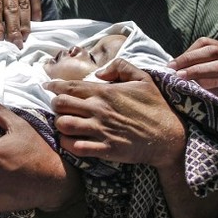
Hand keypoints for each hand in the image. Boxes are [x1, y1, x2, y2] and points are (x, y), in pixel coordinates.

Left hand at [48, 59, 185, 169]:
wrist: (169, 136)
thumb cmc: (155, 107)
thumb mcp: (143, 78)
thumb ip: (120, 67)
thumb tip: (99, 74)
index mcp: (106, 92)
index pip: (70, 87)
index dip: (54, 86)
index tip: (48, 86)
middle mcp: (99, 110)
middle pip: (61, 105)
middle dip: (56, 105)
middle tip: (60, 108)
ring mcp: (101, 131)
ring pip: (63, 125)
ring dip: (59, 125)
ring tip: (64, 125)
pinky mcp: (105, 150)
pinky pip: (75, 147)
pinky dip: (68, 144)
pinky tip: (71, 141)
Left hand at [170, 38, 217, 126]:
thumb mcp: (210, 74)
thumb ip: (195, 66)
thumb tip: (170, 66)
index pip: (206, 43)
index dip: (188, 51)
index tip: (172, 64)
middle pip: (213, 51)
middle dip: (190, 59)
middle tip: (173, 69)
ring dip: (198, 70)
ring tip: (181, 77)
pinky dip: (209, 90)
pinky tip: (196, 94)